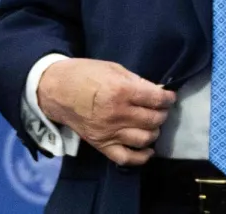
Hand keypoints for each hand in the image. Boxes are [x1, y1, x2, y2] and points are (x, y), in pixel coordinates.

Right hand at [37, 58, 175, 165]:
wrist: (56, 90)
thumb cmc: (84, 73)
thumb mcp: (112, 68)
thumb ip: (136, 81)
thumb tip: (156, 91)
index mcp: (121, 91)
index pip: (156, 99)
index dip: (168, 98)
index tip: (169, 97)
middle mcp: (117, 114)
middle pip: (153, 119)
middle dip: (162, 113)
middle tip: (159, 109)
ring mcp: (110, 132)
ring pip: (145, 139)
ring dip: (154, 131)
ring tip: (151, 124)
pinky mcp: (101, 145)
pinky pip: (126, 158)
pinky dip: (141, 156)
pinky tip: (147, 149)